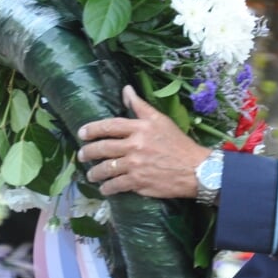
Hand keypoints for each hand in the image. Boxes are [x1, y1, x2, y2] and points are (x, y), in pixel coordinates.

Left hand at [76, 86, 209, 198]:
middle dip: (88, 152)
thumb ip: (140, 106)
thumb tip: (126, 90)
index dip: (92, 129)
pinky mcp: (138, 182)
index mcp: (140, 128)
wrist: (196, 170)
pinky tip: (105, 188)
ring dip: (95, 172)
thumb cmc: (178, 143)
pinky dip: (107, 187)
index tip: (82, 133)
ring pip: (106, 168)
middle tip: (81, 155)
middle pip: (103, 148)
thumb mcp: (160, 120)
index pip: (110, 126)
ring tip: (91, 175)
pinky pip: (115, 185)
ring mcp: (135, 165)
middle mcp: (135, 146)